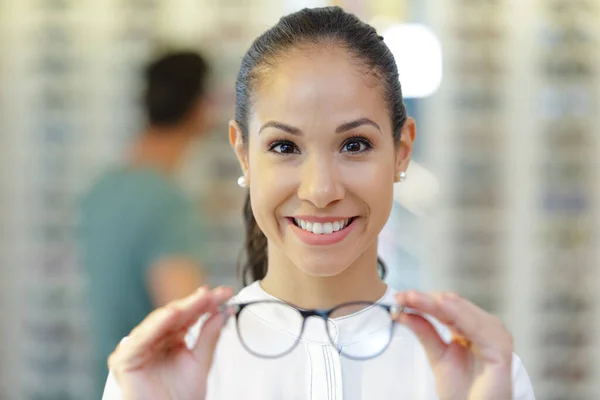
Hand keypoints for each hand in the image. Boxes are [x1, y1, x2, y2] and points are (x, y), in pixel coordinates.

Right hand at [108, 286, 233, 399]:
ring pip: (160, 321)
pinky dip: (156, 325)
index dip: (207, 303)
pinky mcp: (126, 358)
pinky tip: (172, 315)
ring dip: (181, 309)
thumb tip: (222, 313)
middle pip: (176, 314)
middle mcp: (155, 339)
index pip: (190, 315)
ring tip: (199, 299)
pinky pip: (142, 338)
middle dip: (197, 302)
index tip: (225, 295)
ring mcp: (140, 346)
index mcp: (173, 338)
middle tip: (215, 295)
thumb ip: (209, 338)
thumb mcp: (200, 363)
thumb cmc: (179, 398)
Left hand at [395, 291, 512, 399]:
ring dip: (440, 303)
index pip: (447, 307)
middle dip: (428, 299)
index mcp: (472, 330)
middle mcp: (486, 331)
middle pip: (456, 307)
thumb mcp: (438, 356)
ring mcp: (495, 339)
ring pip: (466, 313)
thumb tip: (404, 311)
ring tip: (418, 298)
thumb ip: (425, 332)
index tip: (401, 297)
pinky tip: (444, 306)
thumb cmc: (464, 392)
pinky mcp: (500, 353)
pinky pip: (480, 330)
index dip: (424, 300)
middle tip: (405, 296)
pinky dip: (462, 316)